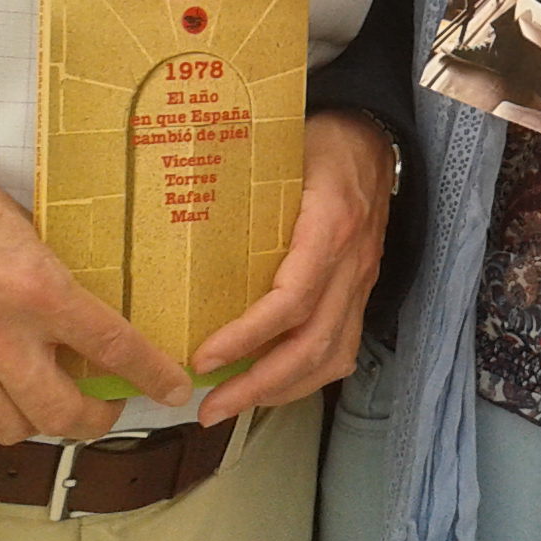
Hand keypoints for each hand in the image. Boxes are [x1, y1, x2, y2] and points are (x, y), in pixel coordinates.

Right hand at [0, 130, 190, 445]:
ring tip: (49, 400)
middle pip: (61, 414)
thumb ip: (53, 272)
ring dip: (39, 422)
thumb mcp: (24, 223)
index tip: (174, 390)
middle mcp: (0, 335)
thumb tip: (84, 304)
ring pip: (11, 429)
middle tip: (105, 408)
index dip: (151, 374)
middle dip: (95, 421)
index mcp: (37, 288)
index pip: (112, 347)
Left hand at [188, 110, 392, 423]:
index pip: (292, 299)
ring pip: (333, 355)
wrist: (372, 132)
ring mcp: (362, 280)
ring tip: (232, 405)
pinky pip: (342, 346)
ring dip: (282, 390)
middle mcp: (351, 262)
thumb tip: (168, 213)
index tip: (204, 358)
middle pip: (312, 343)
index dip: (248, 336)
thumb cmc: (318, 139)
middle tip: (208, 408)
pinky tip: (271, 384)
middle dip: (259, 385)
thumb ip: (236, 181)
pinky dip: (305, 376)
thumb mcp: (278, 149)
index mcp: (330, 225)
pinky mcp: (361, 289)